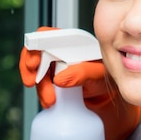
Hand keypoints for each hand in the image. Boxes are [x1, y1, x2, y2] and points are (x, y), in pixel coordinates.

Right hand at [19, 27, 139, 139]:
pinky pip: (40, 86)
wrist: (109, 97)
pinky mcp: (51, 82)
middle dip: (31, 70)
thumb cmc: (107, 78)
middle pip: (35, 54)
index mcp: (71, 42)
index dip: (35, 46)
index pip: (46, 36)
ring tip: (50, 101)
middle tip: (33, 83)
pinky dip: (42, 95)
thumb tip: (59, 79)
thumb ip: (82, 73)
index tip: (33, 62)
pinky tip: (50, 103)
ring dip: (39, 88)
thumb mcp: (99, 74)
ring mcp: (54, 67)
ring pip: (36, 73)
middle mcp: (60, 52)